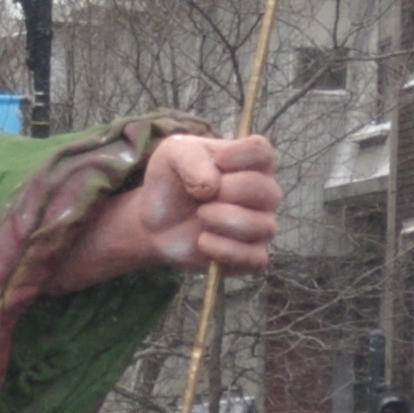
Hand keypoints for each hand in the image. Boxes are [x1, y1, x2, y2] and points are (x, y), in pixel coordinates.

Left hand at [52, 130, 280, 290]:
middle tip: (198, 198)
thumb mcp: (167, 155)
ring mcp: (257, 226)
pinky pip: (255, 260)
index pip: (265, 151)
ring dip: (226, 224)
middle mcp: (259, 192)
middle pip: (266, 192)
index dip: (241, 159)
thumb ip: (191, 159)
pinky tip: (202, 245)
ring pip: (263, 227)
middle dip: (228, 195)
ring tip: (199, 223)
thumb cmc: (162, 181)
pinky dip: (227, 253)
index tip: (214, 164)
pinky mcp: (247, 258)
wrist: (148, 220)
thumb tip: (211, 186)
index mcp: (247, 160)